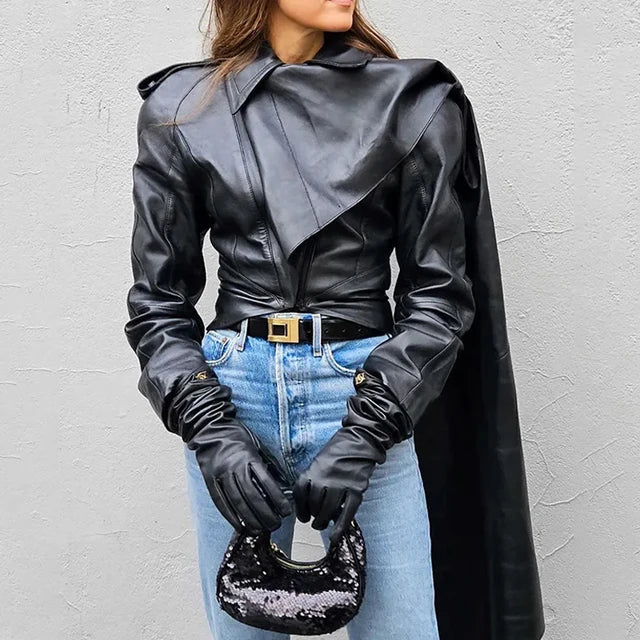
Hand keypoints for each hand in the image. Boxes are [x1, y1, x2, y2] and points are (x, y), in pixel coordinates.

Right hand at [192, 419, 293, 532]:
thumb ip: (268, 464)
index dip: (277, 498)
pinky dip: (231, 516)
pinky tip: (240, 526)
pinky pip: (221, 502)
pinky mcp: (210, 481)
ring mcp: (220, 475)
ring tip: (260, 530)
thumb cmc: (237, 436)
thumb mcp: (257, 445)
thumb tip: (283, 484)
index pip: (266, 482)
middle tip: (275, 525)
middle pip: (252, 496)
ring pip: (236, 502)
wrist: (210, 428)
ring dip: (249, 519)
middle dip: (265, 514)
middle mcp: (234, 467)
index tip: (286, 511)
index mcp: (249, 457)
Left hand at [293, 367, 412, 544]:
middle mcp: (325, 477)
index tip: (302, 517)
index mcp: (314, 468)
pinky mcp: (357, 489)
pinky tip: (335, 536)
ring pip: (328, 510)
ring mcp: (342, 484)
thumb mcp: (320, 461)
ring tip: (322, 525)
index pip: (300, 493)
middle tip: (315, 522)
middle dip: (313, 516)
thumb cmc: (339, 451)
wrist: (362, 440)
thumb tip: (306, 503)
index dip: (299, 508)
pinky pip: (347, 512)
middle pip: (313, 504)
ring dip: (323, 522)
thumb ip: (313, 479)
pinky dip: (340, 527)